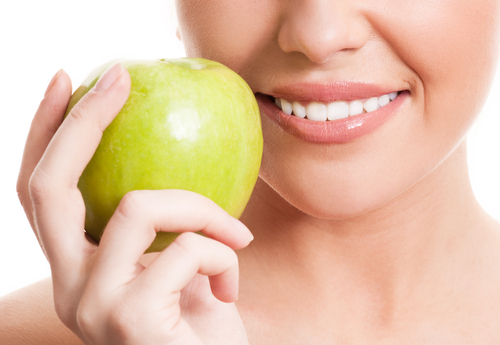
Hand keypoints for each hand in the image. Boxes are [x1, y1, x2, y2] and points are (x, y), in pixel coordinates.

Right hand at [16, 63, 252, 344]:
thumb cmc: (202, 326)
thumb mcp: (181, 265)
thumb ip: (164, 225)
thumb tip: (175, 152)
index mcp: (75, 271)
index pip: (39, 194)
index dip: (44, 133)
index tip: (67, 81)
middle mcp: (67, 289)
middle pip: (48, 187)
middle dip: (82, 121)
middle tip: (119, 77)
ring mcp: (91, 306)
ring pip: (137, 206)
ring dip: (202, 209)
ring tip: (236, 239)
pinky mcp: (128, 320)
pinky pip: (187, 250)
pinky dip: (223, 255)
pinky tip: (231, 289)